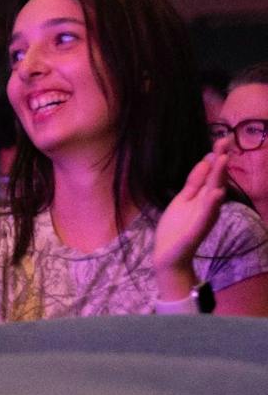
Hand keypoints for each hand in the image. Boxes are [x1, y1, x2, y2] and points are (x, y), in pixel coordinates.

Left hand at [154, 136, 229, 296]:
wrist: (169, 254)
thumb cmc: (177, 227)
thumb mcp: (183, 199)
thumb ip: (194, 182)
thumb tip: (205, 162)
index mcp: (202, 197)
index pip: (211, 174)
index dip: (216, 158)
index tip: (222, 140)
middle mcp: (207, 204)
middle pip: (216, 179)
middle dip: (221, 161)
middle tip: (226, 142)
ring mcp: (204, 216)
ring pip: (214, 194)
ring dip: (219, 177)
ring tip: (223, 160)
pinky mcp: (198, 229)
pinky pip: (206, 215)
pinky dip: (212, 204)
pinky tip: (217, 193)